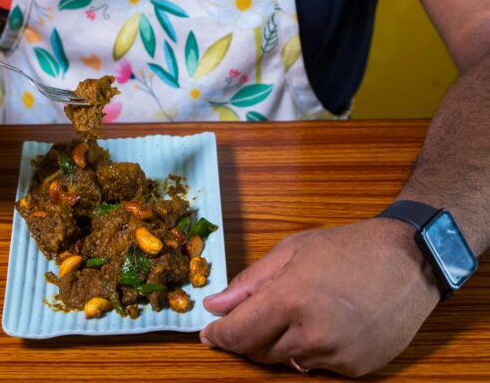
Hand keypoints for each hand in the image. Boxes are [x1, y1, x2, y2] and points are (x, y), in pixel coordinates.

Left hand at [200, 218, 440, 376]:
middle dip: (248, 338)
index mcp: (291, 298)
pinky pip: (317, 367)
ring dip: (279, 345)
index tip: (209, 334)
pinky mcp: (356, 369)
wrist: (409, 261)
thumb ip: (250, 281)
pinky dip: (309, 351)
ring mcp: (336, 356)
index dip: (220, 336)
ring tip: (292, 315)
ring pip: (287, 363)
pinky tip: (321, 326)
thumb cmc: (348, 247)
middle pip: (260, 353)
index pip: (240, 332)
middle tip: (250, 318)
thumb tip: (215, 306)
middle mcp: (312, 334)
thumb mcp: (293, 250)